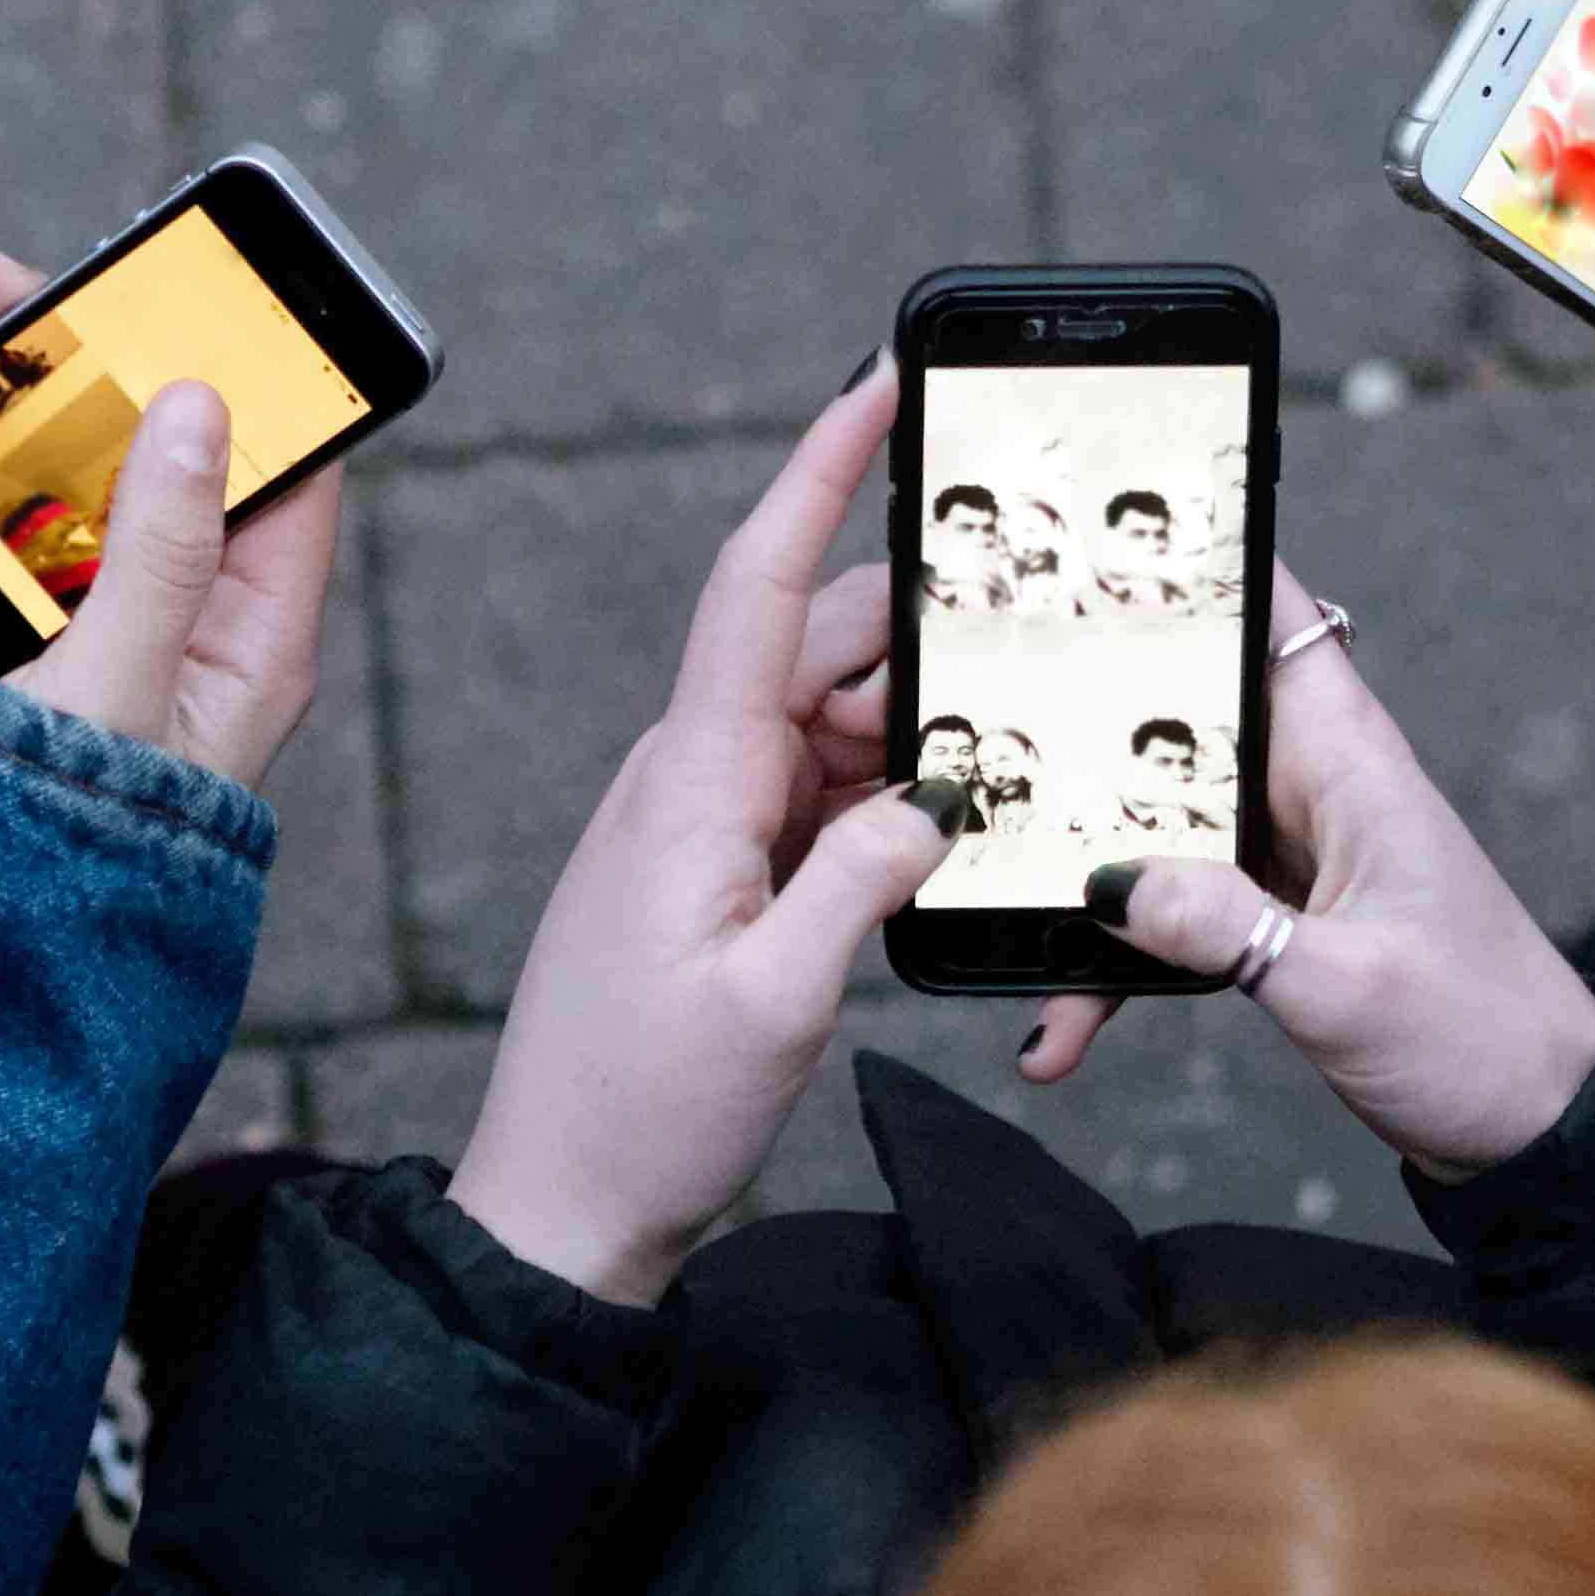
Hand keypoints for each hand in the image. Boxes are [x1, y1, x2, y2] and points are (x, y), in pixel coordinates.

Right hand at [0, 236, 338, 788]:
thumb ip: (157, 549)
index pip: (259, 462)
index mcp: (242, 635)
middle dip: (28, 374)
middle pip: (112, 460)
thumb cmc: (86, 861)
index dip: (208, 360)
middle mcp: (168, 630)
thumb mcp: (124, 689)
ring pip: (7, 510)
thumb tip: (197, 407)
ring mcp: (75, 653)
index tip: (140, 280)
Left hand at [441, 372, 950, 1303]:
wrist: (561, 1209)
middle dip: (923, 630)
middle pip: (818, 648)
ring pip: (828, 723)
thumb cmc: (642, 1114)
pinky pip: (817, 794)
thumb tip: (935, 796)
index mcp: (692, 785)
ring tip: (1009, 753)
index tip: (876, 386)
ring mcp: (699, 824)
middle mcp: (688, 780)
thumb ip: (866, 881)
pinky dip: (888, 795)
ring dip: (916, 730)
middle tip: (1033, 633)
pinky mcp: (715, 871)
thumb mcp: (776, 1003)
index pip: (757, 587)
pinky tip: (948, 828)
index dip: (819, 473)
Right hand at [1020, 571, 1594, 1178]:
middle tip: (962, 712)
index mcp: (1346, 760)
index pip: (1267, 612)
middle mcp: (1310, 785)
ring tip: (990, 894)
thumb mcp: (1348, 988)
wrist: (1537, 1125)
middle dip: (1075, 712)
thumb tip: (1114, 885)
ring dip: (1076, 865)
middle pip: (1174, 709)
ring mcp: (1284, 850)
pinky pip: (1164, 910)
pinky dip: (1112, 961)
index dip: (1187, 559)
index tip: (1081, 538)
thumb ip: (1231, 933)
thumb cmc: (1483, 1037)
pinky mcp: (1267, 915)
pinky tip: (1060, 1023)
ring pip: (1151, 820)